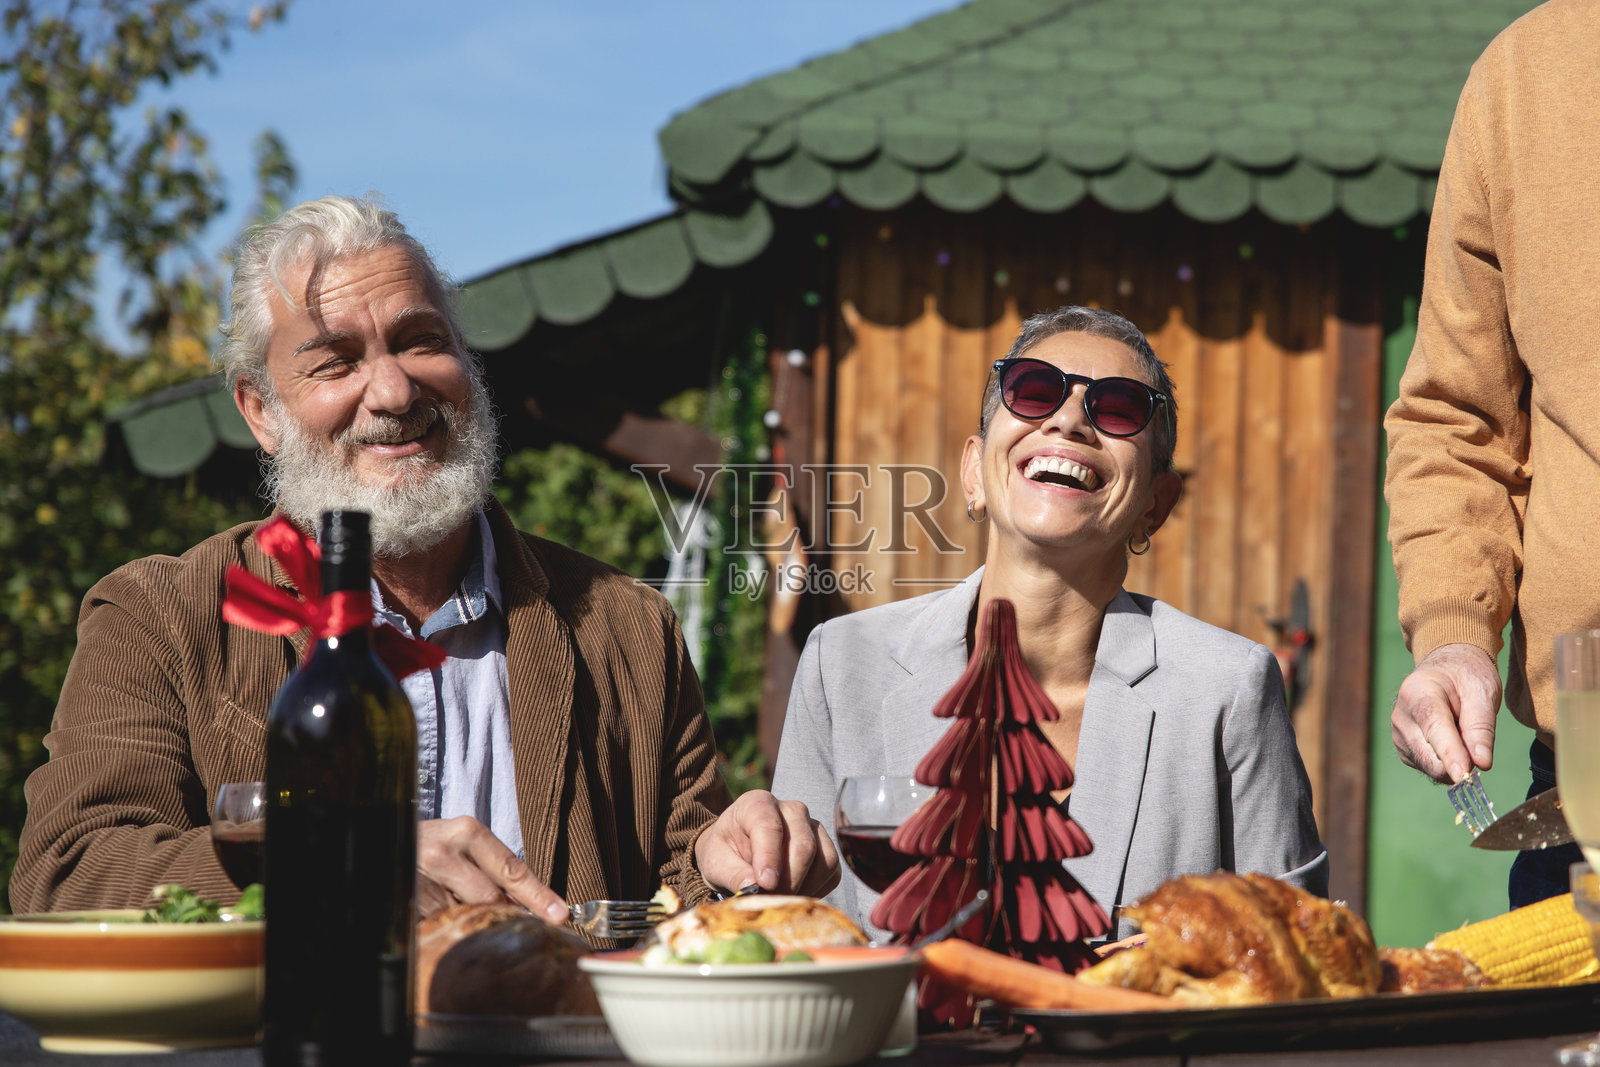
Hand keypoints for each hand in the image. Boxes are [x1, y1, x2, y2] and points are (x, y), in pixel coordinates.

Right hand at [415, 816, 568, 923]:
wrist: (386, 838)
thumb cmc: (430, 843)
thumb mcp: (463, 842)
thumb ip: (492, 867)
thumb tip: (528, 903)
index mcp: (468, 833)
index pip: (512, 870)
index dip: (539, 895)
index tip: (560, 915)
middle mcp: (445, 853)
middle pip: (490, 899)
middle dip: (501, 912)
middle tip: (504, 918)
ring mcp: (423, 879)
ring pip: (464, 915)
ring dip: (468, 919)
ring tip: (450, 901)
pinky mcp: (408, 902)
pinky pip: (439, 925)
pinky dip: (445, 924)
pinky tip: (436, 911)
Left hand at [694, 790, 839, 897]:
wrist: (736, 852)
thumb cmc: (725, 853)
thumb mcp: (716, 862)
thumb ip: (733, 874)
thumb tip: (753, 888)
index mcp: (758, 803)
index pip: (771, 826)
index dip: (770, 857)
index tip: (765, 884)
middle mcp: (792, 810)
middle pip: (803, 844)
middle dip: (789, 880)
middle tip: (772, 901)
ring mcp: (813, 827)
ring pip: (824, 859)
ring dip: (804, 887)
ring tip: (780, 899)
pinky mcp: (826, 847)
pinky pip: (831, 871)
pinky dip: (816, 890)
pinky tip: (794, 894)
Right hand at [1390, 643, 1500, 783]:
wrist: (1446, 669)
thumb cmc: (1466, 676)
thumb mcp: (1483, 691)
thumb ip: (1482, 727)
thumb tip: (1482, 763)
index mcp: (1418, 693)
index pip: (1434, 729)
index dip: (1450, 754)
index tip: (1463, 776)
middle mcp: (1401, 715)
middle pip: (1430, 756)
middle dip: (1460, 762)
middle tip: (1481, 746)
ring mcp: (1398, 734)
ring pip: (1431, 767)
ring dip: (1454, 762)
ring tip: (1462, 733)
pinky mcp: (1403, 749)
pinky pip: (1429, 769)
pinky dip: (1447, 763)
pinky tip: (1452, 740)